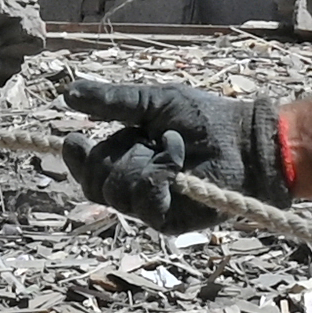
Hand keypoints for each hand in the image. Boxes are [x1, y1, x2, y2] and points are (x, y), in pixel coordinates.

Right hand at [61, 70, 294, 227]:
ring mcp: (149, 205)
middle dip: (114, 156)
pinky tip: (179, 167)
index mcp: (126, 158)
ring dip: (144, 164)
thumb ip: (113, 101)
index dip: (76, 158)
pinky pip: (143, 204)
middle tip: (142, 140)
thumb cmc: (205, 120)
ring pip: (116, 193)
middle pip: (94, 183)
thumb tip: (67, 93)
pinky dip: (159, 178)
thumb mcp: (153, 102)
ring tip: (173, 149)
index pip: (86, 168)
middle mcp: (133, 184)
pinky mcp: (167, 220)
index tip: (75, 139)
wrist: (244, 142)